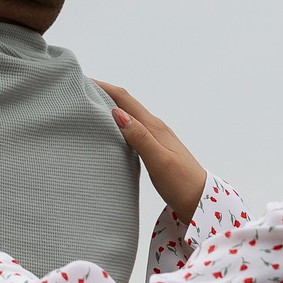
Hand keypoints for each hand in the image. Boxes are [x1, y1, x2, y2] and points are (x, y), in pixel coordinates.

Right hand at [93, 81, 207, 217]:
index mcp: (154, 127)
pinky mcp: (155, 149)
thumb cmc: (181, 183)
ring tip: (91, 108)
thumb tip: (118, 113)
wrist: (201, 201)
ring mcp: (156, 138)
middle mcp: (155, 128)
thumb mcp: (159, 160)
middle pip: (126, 104)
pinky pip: (133, 130)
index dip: (104, 87)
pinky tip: (111, 132)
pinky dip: (118, 125)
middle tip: (81, 92)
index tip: (83, 81)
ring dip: (111, 108)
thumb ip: (140, 137)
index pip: (125, 100)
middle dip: (104, 94)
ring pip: (129, 116)